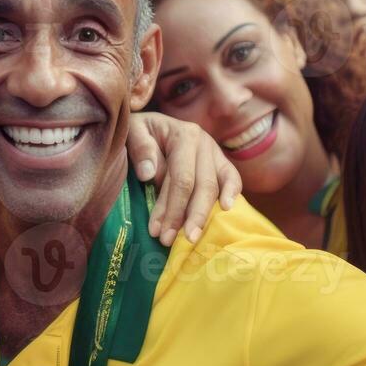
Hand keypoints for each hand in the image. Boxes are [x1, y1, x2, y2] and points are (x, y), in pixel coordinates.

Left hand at [126, 112, 241, 245]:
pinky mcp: (219, 162)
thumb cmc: (139, 131)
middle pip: (202, 186)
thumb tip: (148, 174)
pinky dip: (232, 193)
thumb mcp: (132, 131)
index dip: (171, 207)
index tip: (157, 232)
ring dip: (203, 216)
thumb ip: (140, 148)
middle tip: (171, 241)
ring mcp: (214, 152)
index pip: (182, 178)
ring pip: (215, 188)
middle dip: (187, 217)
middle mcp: (203, 143)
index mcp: (184, 135)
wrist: (149, 124)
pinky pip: (232, 178)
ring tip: (191, 239)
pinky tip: (228, 210)